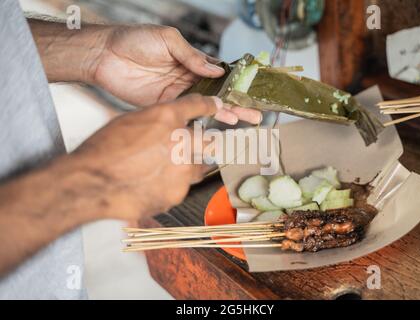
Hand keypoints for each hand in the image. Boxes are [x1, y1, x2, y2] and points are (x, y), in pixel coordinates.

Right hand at [71, 94, 217, 219]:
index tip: (216, 107)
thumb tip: (166, 127)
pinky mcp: (177, 192)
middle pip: (210, 141)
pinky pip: (183, 187)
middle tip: (201, 147)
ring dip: (189, 167)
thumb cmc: (102, 152)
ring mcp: (182, 169)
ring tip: (167, 170)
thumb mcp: (129, 123)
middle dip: (208, 144)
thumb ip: (155, 123)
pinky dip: (173, 186)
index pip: (198, 106)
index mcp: (166, 118)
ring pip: (199, 167)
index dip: (210, 106)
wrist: (91, 184)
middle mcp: (180, 141)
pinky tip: (154, 185)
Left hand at [92, 25, 261, 124]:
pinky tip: (216, 125)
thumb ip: (191, 56)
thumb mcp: (167, 39)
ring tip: (244, 120)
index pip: (219, 72)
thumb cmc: (134, 39)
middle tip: (255, 112)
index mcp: (190, 59)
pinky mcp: (164, 105)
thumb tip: (216, 71)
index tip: (252, 90)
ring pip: (206, 105)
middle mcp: (187, 77)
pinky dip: (201, 120)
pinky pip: (186, 113)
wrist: (104, 55)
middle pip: (217, 92)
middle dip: (237, 102)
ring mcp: (177, 92)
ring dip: (224, 113)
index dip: (236, 81)